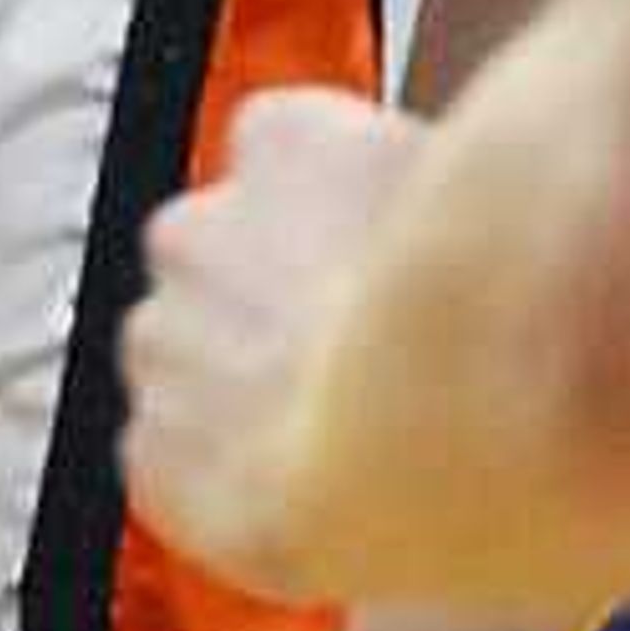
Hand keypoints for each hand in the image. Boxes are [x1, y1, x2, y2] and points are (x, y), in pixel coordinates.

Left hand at [120, 84, 428, 598]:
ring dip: (242, 391)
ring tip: (336, 436)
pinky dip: (225, 483)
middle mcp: (196, 226)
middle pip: (220, 257)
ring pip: (190, 360)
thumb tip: (448, 209)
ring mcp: (162, 343)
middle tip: (354, 358)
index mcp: (283, 138)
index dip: (330, 222)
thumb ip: (429, 189)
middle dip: (271, 304)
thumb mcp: (476, 190)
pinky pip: (179, 462)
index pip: (284, 154)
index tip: (370, 262)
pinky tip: (304, 492)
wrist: (431, 441)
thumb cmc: (474, 313)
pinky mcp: (153, 455)